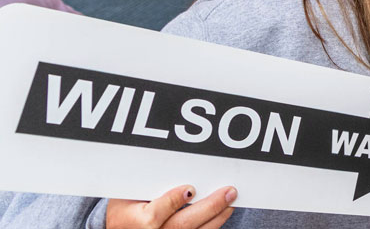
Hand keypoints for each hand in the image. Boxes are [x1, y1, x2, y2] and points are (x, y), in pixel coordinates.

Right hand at [106, 185, 235, 228]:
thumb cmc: (124, 211)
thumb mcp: (126, 195)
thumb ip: (145, 183)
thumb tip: (170, 161)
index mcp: (135, 222)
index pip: (155, 215)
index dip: (173, 202)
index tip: (190, 189)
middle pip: (183, 225)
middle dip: (209, 207)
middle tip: (228, 191)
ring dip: (217, 216)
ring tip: (231, 200)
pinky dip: (213, 224)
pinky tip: (223, 212)